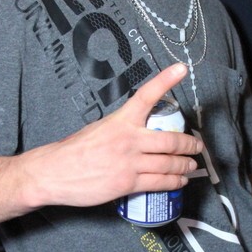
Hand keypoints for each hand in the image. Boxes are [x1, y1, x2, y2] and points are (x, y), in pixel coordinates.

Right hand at [16, 63, 202, 210]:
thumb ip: (120, 129)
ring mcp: (130, 162)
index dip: (166, 80)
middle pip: (171, 140)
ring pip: (169, 163)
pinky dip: (174, 182)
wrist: (54, 172)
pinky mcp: (128, 183)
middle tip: (197, 146)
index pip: (147, 95)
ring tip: (191, 165)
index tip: (181, 69)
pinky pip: (160, 182)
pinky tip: (179, 181)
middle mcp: (129, 139)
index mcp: (120, 121)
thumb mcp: (98, 129)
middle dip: (190, 144)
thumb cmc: (73, 151)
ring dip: (185, 165)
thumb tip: (138, 134)